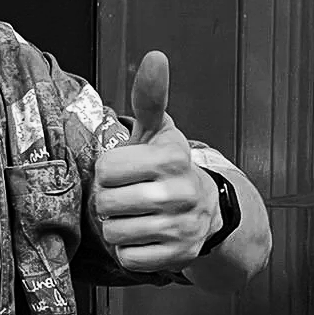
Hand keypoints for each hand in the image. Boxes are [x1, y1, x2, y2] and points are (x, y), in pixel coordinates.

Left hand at [91, 51, 219, 272]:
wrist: (207, 210)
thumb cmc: (168, 167)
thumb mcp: (158, 131)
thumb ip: (150, 97)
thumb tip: (155, 56)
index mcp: (171, 158)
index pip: (106, 170)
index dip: (108, 173)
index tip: (124, 172)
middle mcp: (179, 193)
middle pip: (106, 204)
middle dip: (108, 201)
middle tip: (126, 196)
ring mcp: (181, 228)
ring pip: (114, 233)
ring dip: (116, 227)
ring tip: (134, 215)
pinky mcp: (177, 256)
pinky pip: (128, 258)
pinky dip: (128, 250)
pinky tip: (144, 235)